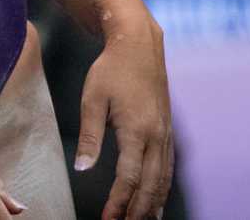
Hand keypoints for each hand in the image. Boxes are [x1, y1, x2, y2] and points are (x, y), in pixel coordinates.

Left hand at [77, 16, 172, 219]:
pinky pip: (167, 169)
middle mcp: (156, 137)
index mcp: (136, 130)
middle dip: (137, 211)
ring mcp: (165, 135)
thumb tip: (82, 169)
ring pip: (163, 180)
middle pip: (150, 185)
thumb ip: (89, 137)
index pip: (129, 177)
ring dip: (152, 205)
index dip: (118, 201)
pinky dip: (162, 189)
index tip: (107, 219)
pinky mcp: (167, 132)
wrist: (139, 47)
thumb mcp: (92, 100)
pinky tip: (156, 202)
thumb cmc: (111, 71)